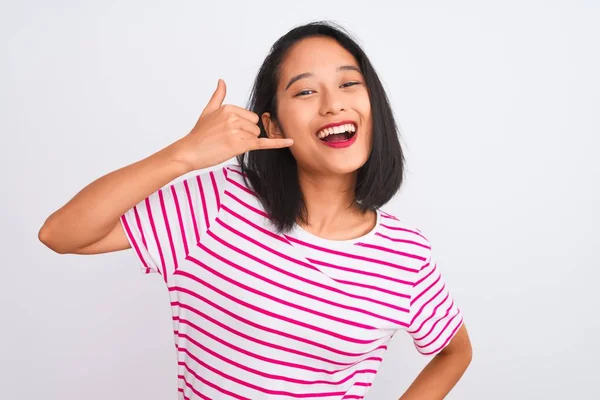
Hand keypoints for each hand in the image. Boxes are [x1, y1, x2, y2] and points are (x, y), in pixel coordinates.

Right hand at [172, 79, 293, 170]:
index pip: (251, 117)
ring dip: (246, 143)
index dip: (243, 127)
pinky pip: (263, 143)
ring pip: (256, 136)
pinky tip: (290, 141)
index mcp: (229, 107)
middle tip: (228, 140)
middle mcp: (234, 117)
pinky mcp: (240, 145)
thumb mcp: (208, 111)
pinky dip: (278, 143)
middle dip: (246, 135)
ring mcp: (237, 131)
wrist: (189, 151)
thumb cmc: (199, 134)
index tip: (228, 132)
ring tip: (228, 145)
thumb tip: (222, 81)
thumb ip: (218, 96)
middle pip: (255, 127)